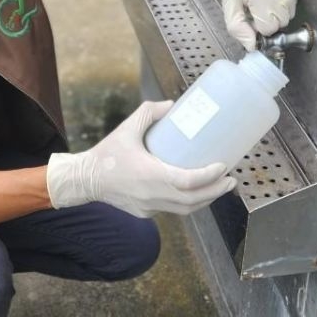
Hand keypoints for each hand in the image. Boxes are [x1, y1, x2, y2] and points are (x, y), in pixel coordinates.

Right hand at [47, 101, 234, 217]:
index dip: (209, 176)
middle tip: (231, 180)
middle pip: (193, 200)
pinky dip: (187, 203)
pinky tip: (195, 192)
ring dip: (205, 200)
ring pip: (185, 209)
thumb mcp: (127, 128)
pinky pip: (172, 210)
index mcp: (151, 175)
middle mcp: (153, 195)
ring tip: (219, 188)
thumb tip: (173, 104)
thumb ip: (149, 112)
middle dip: (216, 191)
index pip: (188, 181)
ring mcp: (149, 207)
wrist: (85, 180)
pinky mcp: (145, 212)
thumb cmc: (106, 155)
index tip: (223, 167)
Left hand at [202, 0, 300, 50]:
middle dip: (269, 18)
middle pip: (282, 21)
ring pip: (290, 10)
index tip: (251, 15)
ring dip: (277, 8)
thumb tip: (252, 46)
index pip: (269, 28)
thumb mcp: (228, 5)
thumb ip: (238, 29)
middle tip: (256, 6)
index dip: (259, 26)